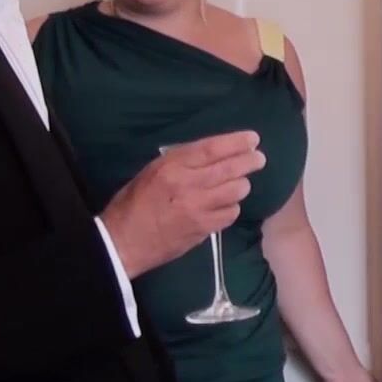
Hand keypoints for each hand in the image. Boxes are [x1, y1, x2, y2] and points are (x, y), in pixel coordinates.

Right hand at [100, 131, 263, 277]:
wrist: (123, 242)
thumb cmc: (133, 203)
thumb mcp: (152, 171)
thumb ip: (181, 161)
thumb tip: (213, 154)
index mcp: (172, 166)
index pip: (212, 149)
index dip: (236, 142)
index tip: (252, 139)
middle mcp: (188, 185)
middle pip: (231, 168)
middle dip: (250, 161)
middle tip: (258, 159)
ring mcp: (198, 209)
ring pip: (236, 191)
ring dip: (240, 185)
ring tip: (237, 184)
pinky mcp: (204, 229)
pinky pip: (230, 213)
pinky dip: (231, 208)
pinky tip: (224, 206)